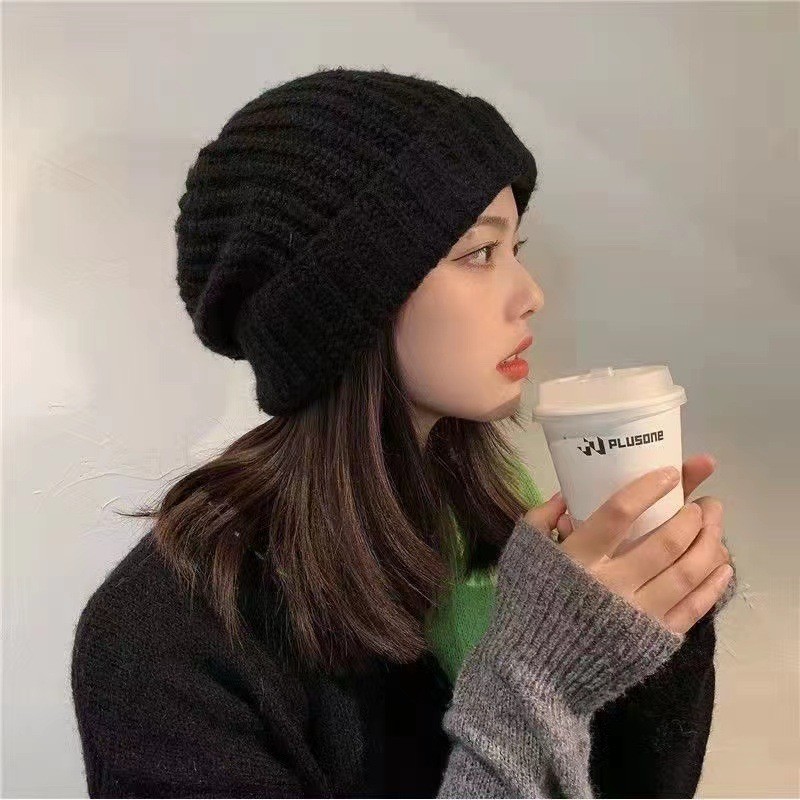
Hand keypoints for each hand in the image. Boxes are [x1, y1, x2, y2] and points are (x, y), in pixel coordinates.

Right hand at [522, 455, 732, 634]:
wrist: (536, 674)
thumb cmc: (527, 608)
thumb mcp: (520, 555)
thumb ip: (539, 519)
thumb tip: (566, 495)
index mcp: (577, 557)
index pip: (620, 511)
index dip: (649, 489)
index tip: (671, 473)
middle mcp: (612, 584)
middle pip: (666, 541)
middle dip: (693, 515)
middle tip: (703, 502)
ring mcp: (637, 614)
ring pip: (688, 571)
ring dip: (710, 542)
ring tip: (715, 526)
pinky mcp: (654, 639)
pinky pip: (694, 607)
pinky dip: (713, 583)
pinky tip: (722, 564)